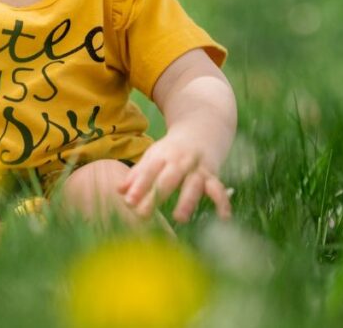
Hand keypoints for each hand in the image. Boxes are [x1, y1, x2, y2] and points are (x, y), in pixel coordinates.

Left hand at [117, 133, 231, 222]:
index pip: (148, 170)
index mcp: (161, 156)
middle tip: (142, 214)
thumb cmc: (173, 148)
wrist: (203, 125)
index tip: (128, 201)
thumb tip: (119, 191)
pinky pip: (218, 189)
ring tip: (179, 218)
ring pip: (193, 184)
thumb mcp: (154, 155)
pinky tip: (223, 217)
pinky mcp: (213, 174)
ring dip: (187, 200)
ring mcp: (197, 167)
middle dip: (156, 195)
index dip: (138, 185)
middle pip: (168, 178)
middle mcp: (179, 161)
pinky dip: (222, 202)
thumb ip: (138, 174)